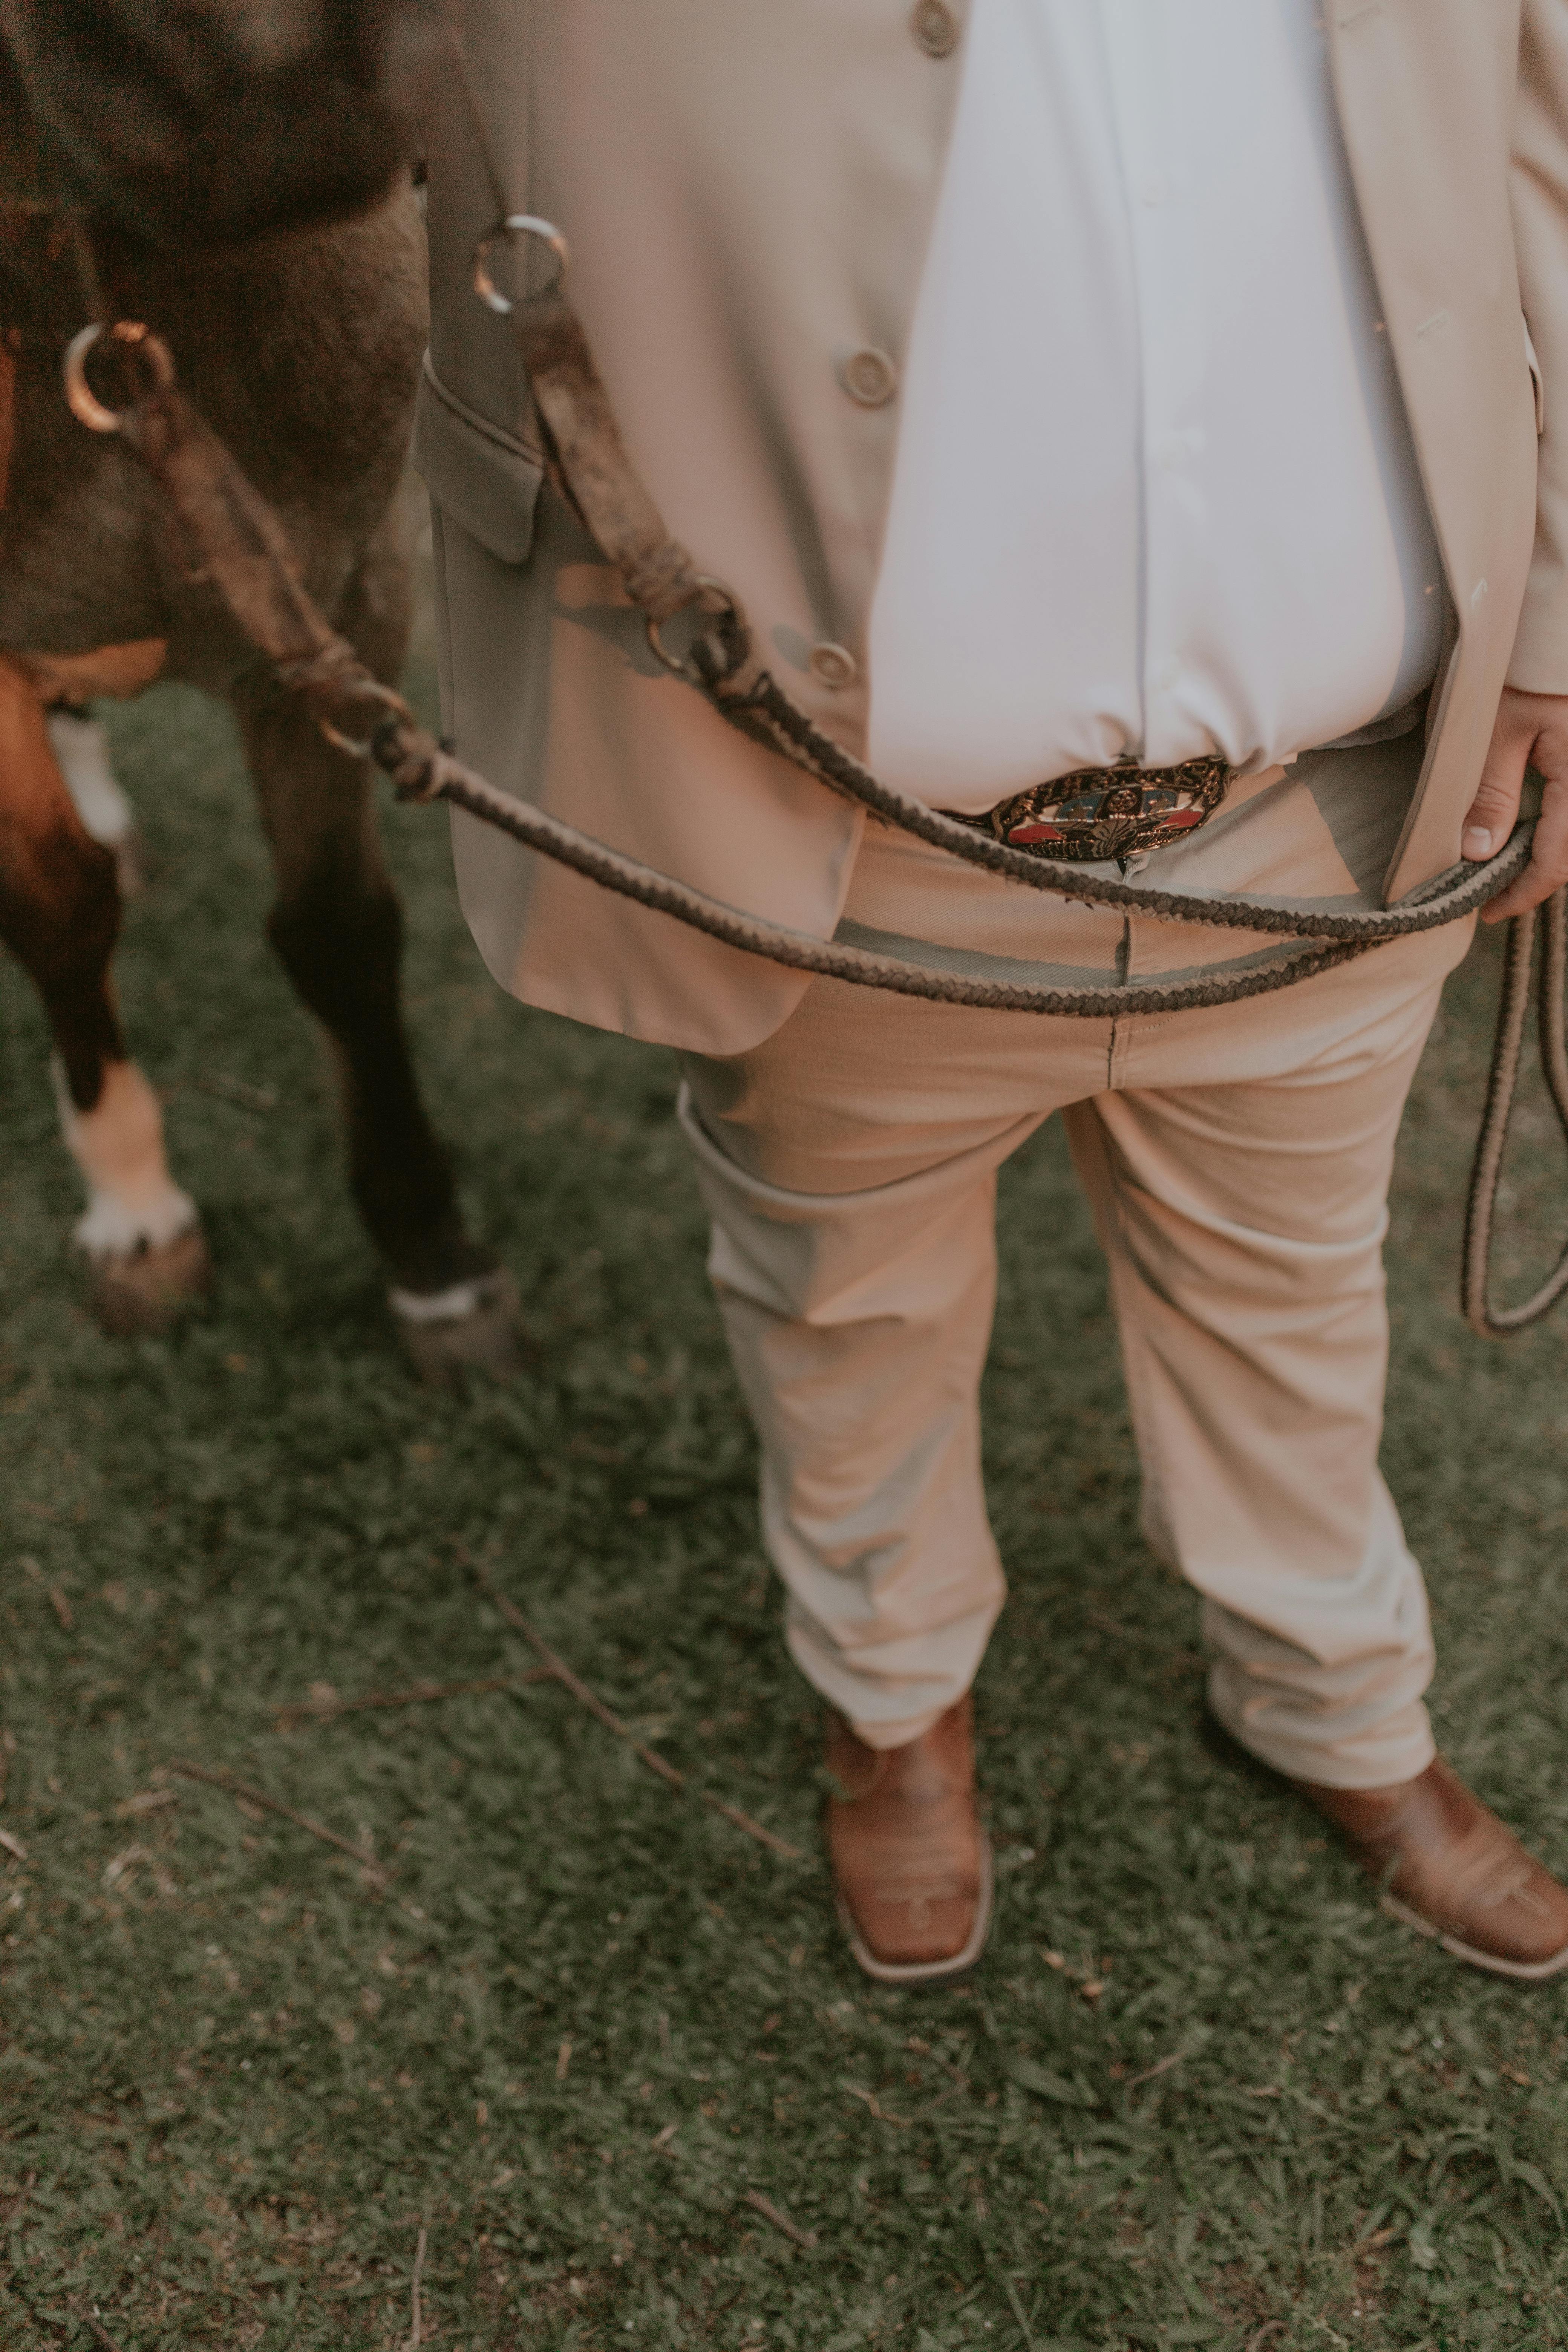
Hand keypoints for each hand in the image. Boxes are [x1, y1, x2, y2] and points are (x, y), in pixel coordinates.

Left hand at [1465, 687, 1567, 921]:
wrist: (1558, 624)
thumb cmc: (1529, 667)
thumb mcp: (1499, 729)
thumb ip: (1491, 793)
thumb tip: (1478, 853)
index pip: (1557, 862)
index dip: (1523, 894)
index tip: (1490, 911)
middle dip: (1539, 879)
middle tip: (1497, 894)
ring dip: (1553, 855)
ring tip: (1512, 866)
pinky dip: (1560, 831)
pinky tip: (1533, 833)